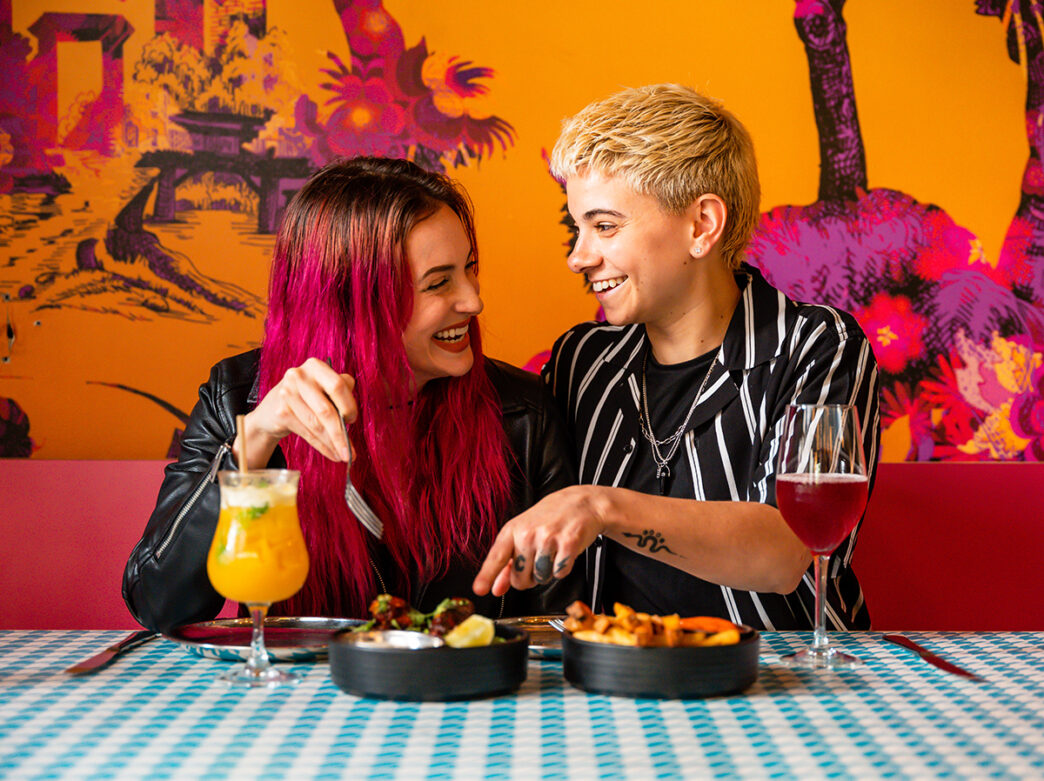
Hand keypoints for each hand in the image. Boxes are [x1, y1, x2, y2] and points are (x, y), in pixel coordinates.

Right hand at [239, 357, 357, 467]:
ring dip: (333, 443)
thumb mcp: (322, 387)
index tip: (353, 420)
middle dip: (341, 434)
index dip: (349, 405)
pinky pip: (308, 433)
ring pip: (317, 425)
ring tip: (344, 454)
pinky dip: (322, 447)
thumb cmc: (305, 397)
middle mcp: (299, 376)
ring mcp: (287, 394)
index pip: (338, 386)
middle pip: (327, 409)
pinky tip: (331, 453)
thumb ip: (340, 392)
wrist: (271, 409)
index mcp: (315, 366)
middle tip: (351, 450)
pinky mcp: (282, 412)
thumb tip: (351, 417)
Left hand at [472, 486, 606, 596]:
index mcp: (513, 529)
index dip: (486, 575)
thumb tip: (496, 589)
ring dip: (547, 572)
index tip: (479, 590)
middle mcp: (528, 534)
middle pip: (519, 578)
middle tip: (537, 559)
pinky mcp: (568, 544)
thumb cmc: (550, 518)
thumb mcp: (523, 533)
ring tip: (552, 552)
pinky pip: (559, 574)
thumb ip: (507, 562)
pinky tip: (563, 552)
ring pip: (540, 578)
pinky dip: (562, 569)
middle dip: (527, 578)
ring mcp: (548, 539)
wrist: (581, 503)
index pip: (496, 556)